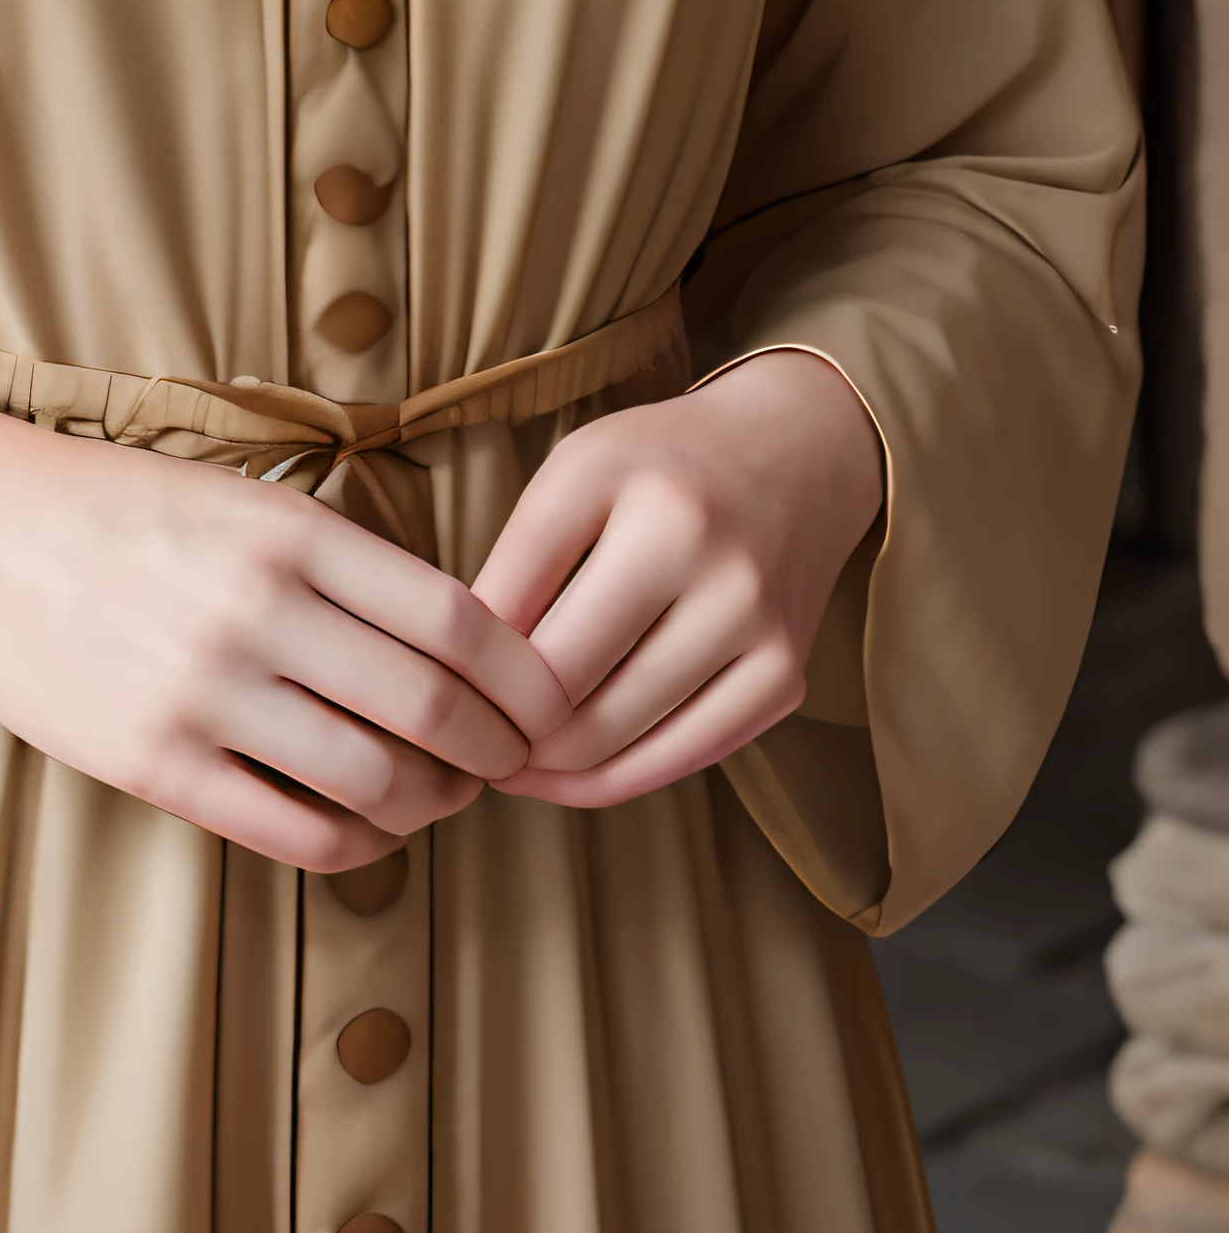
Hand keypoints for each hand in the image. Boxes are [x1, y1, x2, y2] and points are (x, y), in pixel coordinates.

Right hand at [0, 392, 568, 872]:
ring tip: (438, 800)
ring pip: (372, 781)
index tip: (548, 705)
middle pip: (433, 708)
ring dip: (430, 805)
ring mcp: (205, 690)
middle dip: (496, 753)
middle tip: (512, 766)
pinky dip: (352, 844)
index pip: (458, 622)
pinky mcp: (154, 761)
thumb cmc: (120, 507)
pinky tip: (364, 831)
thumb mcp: (243, 497)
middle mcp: (260, 609)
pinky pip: (289, 830)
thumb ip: (339, 560)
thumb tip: (450, 639)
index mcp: (294, 533)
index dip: (525, 680)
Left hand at [471, 348, 885, 809]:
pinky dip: (618, 778)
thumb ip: (520, 563)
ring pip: (620, 738)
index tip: (438, 686)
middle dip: (505, 724)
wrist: (794, 455)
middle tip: (467, 737)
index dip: (464, 667)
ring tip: (511, 759)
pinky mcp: (785, 679)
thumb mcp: (577, 472)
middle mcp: (711, 560)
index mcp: (645, 497)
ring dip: (553, 767)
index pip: (519, 615)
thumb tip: (468, 679)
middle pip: (568, 687)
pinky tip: (574, 771)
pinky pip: (684, 757)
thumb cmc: (660, 465)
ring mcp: (757, 626)